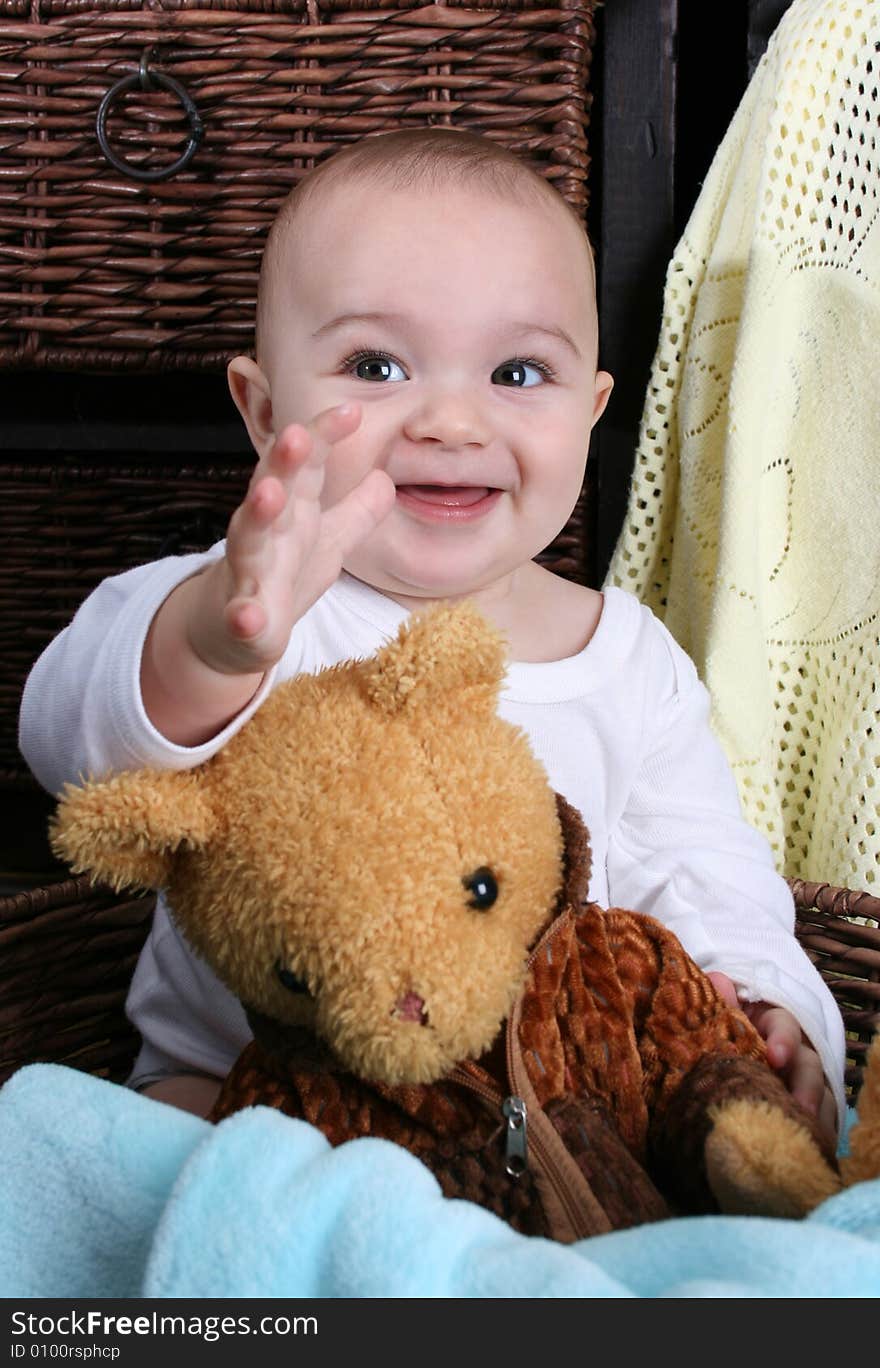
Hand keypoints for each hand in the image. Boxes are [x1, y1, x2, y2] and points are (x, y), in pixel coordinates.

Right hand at [192, 402, 394, 674]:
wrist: (238, 632)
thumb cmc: (285, 577)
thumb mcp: (329, 542)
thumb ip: (358, 512)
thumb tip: (386, 478)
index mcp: (291, 510)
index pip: (307, 464)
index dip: (324, 436)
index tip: (352, 409)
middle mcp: (266, 531)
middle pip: (272, 486)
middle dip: (283, 461)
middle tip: (297, 435)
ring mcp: (249, 572)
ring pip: (248, 537)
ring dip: (257, 513)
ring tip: (267, 494)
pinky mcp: (242, 618)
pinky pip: (241, 616)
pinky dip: (243, 616)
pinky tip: (247, 617)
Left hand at [708, 972, 836, 1139]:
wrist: (714, 1059)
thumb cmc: (718, 1033)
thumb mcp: (715, 1017)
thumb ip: (717, 1003)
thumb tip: (717, 982)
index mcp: (769, 1023)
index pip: (784, 1025)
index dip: (783, 1040)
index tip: (775, 1057)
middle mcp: (791, 1052)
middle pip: (808, 1065)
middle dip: (806, 1085)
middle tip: (800, 1107)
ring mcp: (799, 1082)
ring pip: (820, 1095)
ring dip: (814, 1114)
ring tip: (802, 1134)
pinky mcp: (801, 1110)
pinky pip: (818, 1123)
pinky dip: (815, 1134)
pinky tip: (806, 1147)